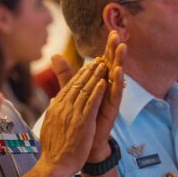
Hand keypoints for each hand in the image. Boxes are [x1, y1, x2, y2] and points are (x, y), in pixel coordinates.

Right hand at [40, 59, 108, 173]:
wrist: (54, 165)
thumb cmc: (53, 149)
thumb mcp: (49, 125)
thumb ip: (53, 111)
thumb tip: (53, 100)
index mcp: (55, 108)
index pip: (68, 87)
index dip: (79, 76)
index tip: (87, 66)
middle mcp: (63, 108)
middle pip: (77, 85)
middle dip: (88, 71)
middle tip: (98, 60)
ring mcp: (72, 114)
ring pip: (85, 91)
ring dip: (95, 77)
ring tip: (103, 65)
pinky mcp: (82, 123)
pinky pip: (91, 104)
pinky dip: (98, 92)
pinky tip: (104, 82)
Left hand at [53, 32, 126, 161]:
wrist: (83, 144)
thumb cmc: (80, 118)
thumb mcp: (71, 92)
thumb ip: (65, 74)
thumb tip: (55, 56)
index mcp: (99, 84)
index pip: (104, 62)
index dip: (108, 48)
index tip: (112, 32)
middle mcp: (107, 90)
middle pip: (112, 65)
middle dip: (115, 50)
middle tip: (118, 34)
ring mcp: (110, 99)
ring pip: (116, 77)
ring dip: (119, 62)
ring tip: (122, 47)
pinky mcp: (111, 110)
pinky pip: (115, 94)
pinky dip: (117, 82)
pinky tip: (118, 71)